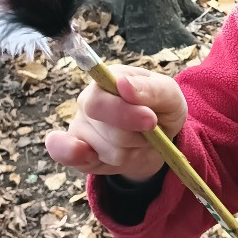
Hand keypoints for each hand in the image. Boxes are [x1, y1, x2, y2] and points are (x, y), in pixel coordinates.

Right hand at [45, 66, 187, 181]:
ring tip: (138, 141)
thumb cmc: (162, 109)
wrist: (158, 139)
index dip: (124, 114)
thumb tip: (123, 84)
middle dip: (135, 136)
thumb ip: (151, 88)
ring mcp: (80, 126)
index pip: (100, 100)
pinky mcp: (76, 152)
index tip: (151, 121)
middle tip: (151, 131)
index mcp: (108, 80)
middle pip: (105, 129)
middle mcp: (88, 101)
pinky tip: (88, 154)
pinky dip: (76, 156)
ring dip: (131, 151)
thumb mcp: (169, 95)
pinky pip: (68, 157)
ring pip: (107, 152)